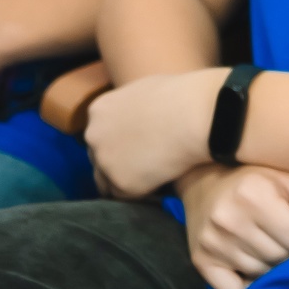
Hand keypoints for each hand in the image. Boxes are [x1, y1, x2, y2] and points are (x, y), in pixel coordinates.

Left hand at [84, 67, 223, 197]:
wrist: (194, 116)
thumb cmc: (181, 97)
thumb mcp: (145, 92)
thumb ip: (131, 109)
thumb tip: (139, 121)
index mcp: (99, 111)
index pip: (100, 135)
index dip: (119, 144)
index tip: (137, 148)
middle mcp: (94, 135)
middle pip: (98, 158)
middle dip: (118, 164)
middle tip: (144, 166)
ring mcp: (104, 160)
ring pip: (108, 182)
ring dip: (126, 182)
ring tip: (153, 179)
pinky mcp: (121, 182)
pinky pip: (127, 196)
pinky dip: (142, 193)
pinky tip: (160, 183)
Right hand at [178, 164, 288, 288]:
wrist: (204, 180)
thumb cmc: (257, 179)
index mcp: (253, 194)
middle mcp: (229, 220)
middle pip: (281, 259)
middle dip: (288, 251)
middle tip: (279, 236)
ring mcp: (212, 244)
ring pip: (262, 276)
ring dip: (270, 266)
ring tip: (264, 245)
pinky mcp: (201, 262)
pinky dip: (249, 287)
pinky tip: (251, 268)